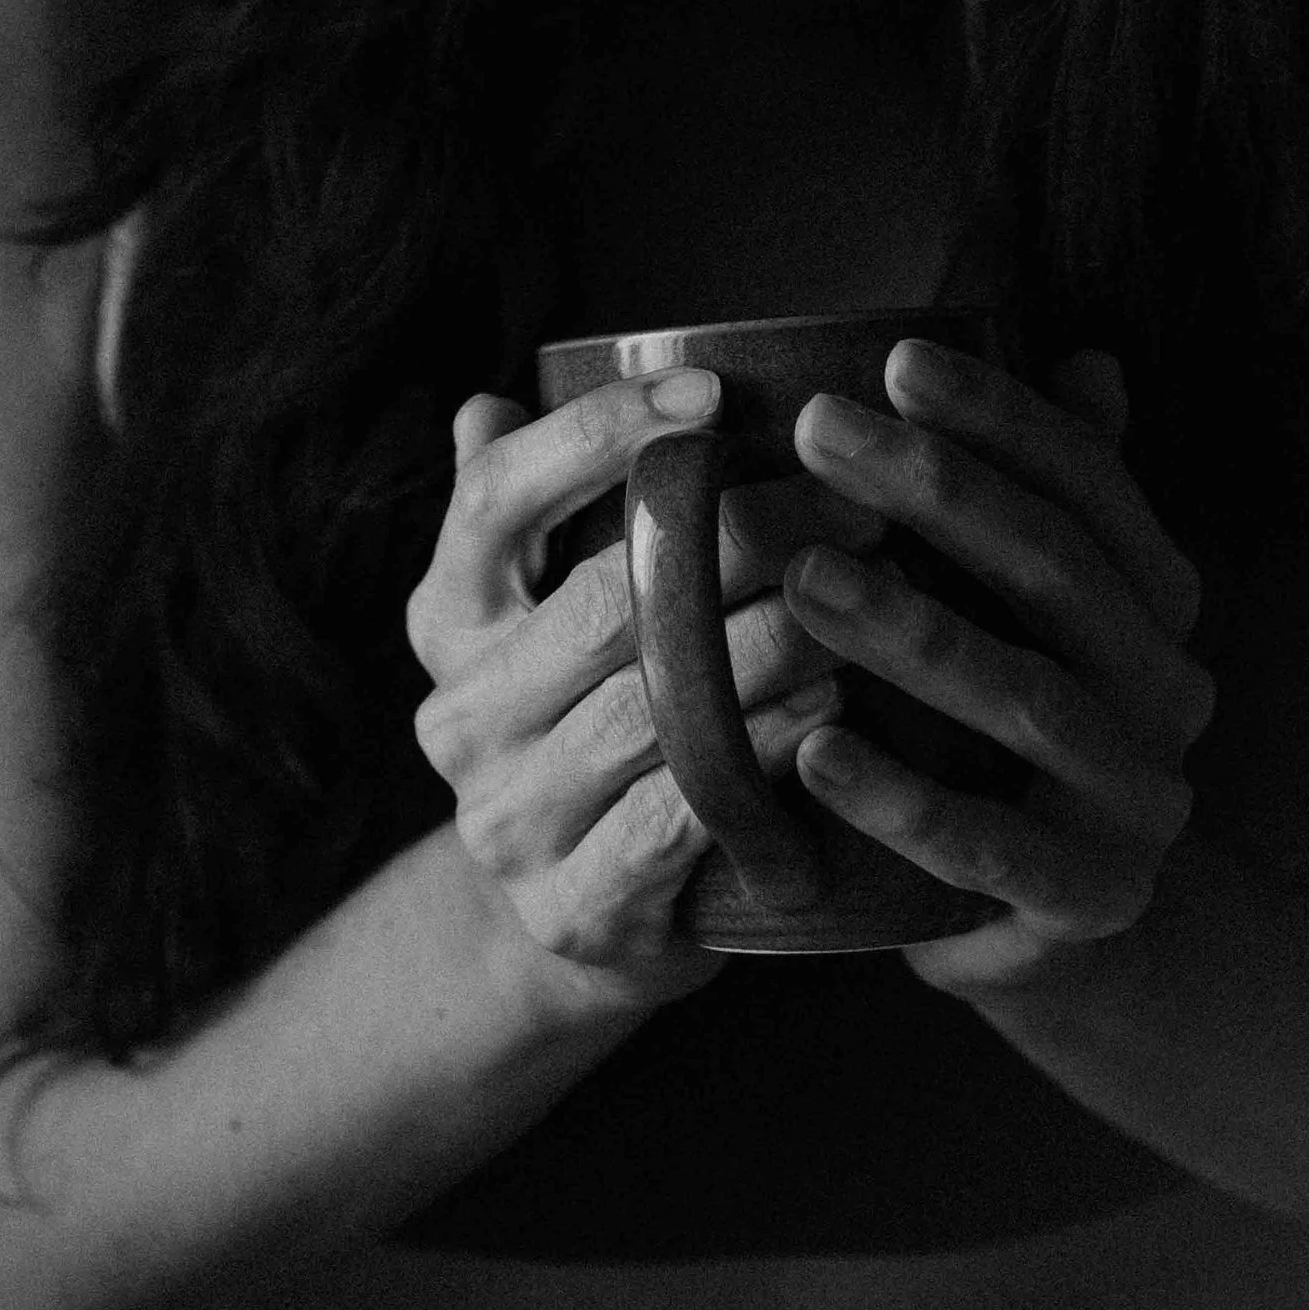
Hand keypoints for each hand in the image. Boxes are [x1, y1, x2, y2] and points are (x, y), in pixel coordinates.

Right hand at [405, 370, 890, 1010]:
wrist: (571, 919)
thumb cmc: (587, 719)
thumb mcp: (538, 616)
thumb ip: (518, 510)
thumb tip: (490, 402)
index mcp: (444, 616)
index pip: (494, 495)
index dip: (595, 433)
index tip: (711, 390)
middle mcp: (457, 713)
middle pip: (598, 598)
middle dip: (737, 538)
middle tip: (851, 503)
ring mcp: (507, 819)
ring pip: (650, 708)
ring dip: (771, 646)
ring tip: (864, 597)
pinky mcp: (571, 910)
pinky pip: (678, 815)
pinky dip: (761, 755)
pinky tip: (831, 706)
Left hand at [779, 339, 1217, 992]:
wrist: (1070, 924)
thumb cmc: (1022, 719)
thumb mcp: (1045, 604)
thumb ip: (1056, 489)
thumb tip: (1089, 355)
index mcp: (1156, 600)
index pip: (1090, 483)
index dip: (999, 414)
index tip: (894, 359)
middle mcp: (1166, 690)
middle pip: (1055, 570)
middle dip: (935, 490)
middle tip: (816, 431)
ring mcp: (1133, 803)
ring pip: (1025, 700)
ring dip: (911, 632)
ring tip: (802, 576)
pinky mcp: (1084, 902)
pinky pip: (986, 848)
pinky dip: (901, 799)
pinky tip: (815, 750)